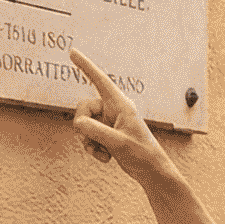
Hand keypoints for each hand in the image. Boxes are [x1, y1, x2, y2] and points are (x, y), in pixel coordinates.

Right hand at [68, 49, 177, 177]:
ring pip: (83, 124)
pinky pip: (88, 136)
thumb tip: (78, 123)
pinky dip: (92, 148)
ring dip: (88, 141)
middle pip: (83, 108)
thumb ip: (96, 131)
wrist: (151, 172)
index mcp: (121, 105)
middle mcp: (114, 110)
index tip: (72, 52)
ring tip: (102, 152)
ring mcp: (109, 122)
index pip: (100, 81)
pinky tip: (105, 157)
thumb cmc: (142, 155)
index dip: (86, 66)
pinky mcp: (106, 134)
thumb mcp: (118, 143)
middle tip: (90, 141)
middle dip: (82, 127)